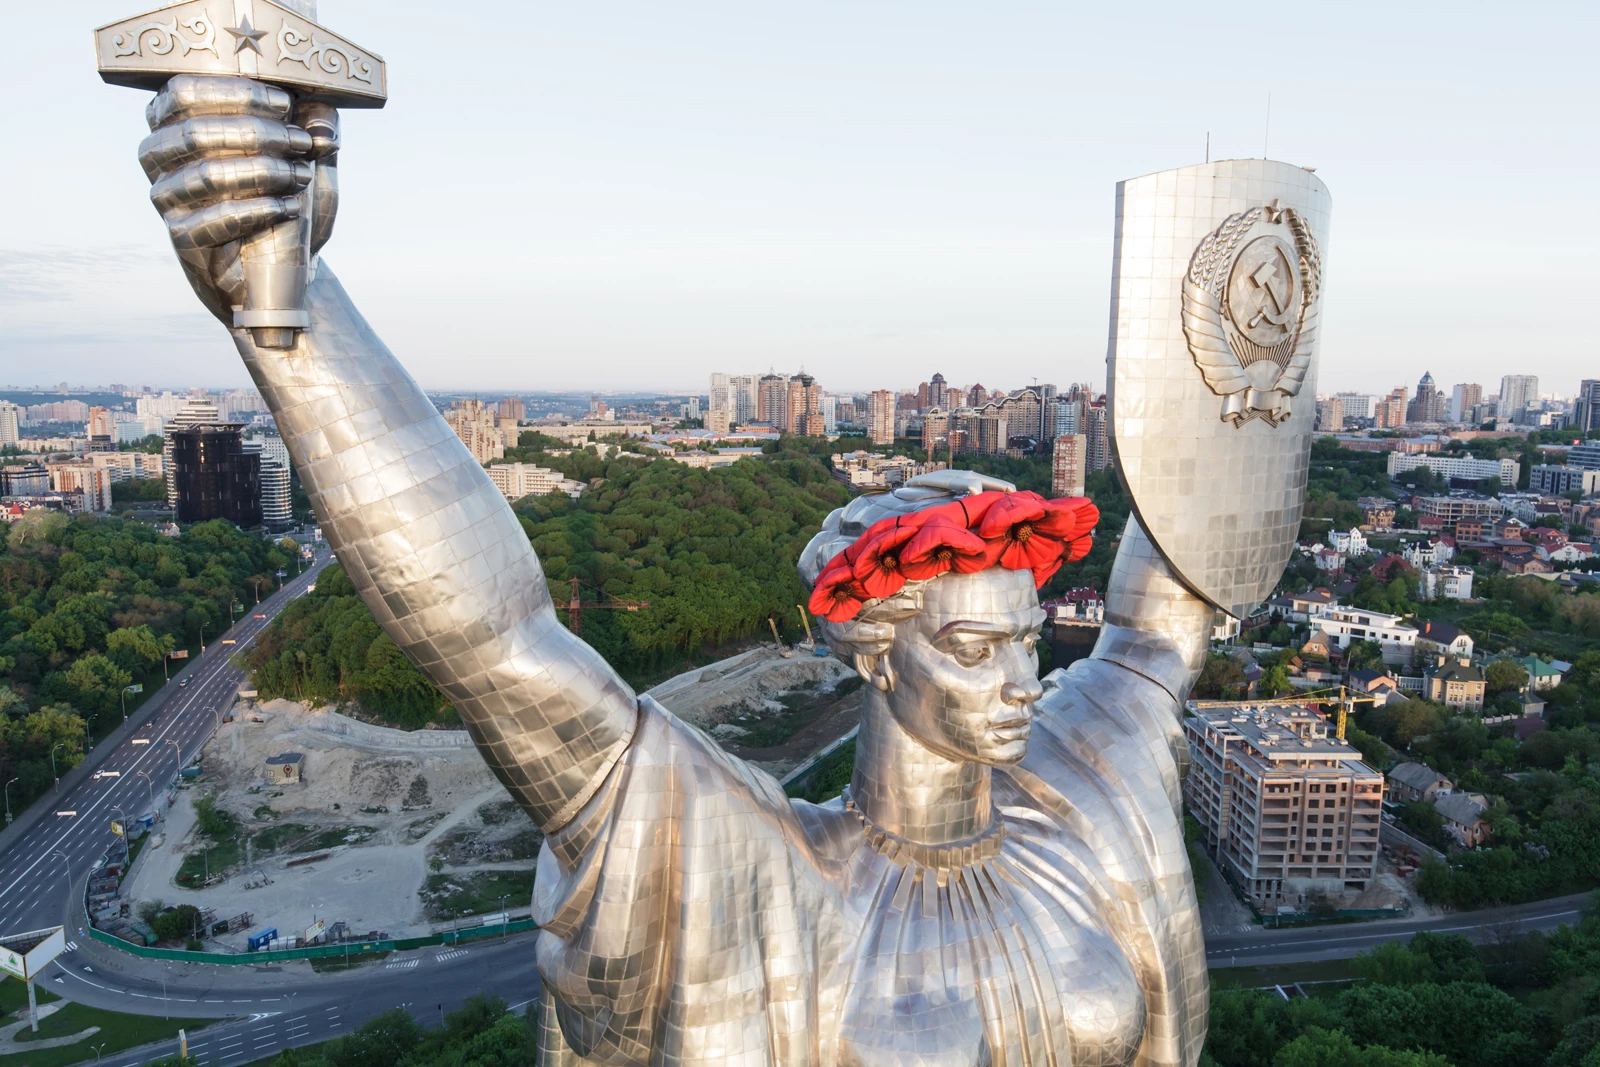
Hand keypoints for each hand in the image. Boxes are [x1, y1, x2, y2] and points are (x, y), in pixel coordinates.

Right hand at [138, 75, 339, 324]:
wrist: (283, 263)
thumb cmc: (287, 196)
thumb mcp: (308, 158)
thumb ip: (316, 128)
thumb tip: (321, 112)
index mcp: (175, 119)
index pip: (185, 90)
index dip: (236, 93)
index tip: (285, 105)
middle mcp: (159, 154)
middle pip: (195, 130)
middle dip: (257, 133)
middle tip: (301, 143)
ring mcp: (166, 196)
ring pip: (206, 174)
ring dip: (262, 172)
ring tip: (300, 176)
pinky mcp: (180, 236)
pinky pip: (213, 220)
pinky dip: (258, 210)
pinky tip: (289, 208)